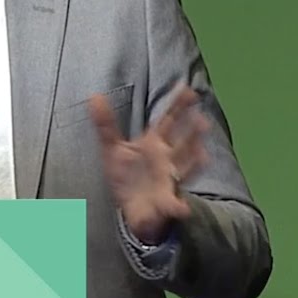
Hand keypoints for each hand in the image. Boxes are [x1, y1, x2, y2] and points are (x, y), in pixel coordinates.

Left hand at [88, 82, 209, 243]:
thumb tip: (94, 95)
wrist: (131, 208)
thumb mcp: (112, 149)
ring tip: (203, 155)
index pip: (169, 120)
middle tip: (202, 119)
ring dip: (194, 162)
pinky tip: (183, 208)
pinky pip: (174, 204)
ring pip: (185, 168)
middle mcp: (167, 158)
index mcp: (155, 143)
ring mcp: (169, 179)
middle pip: (182, 142)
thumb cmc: (127, 176)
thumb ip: (105, 124)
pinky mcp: (166, 201)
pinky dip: (179, 207)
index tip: (188, 89)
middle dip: (192, 132)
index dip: (178, 105)